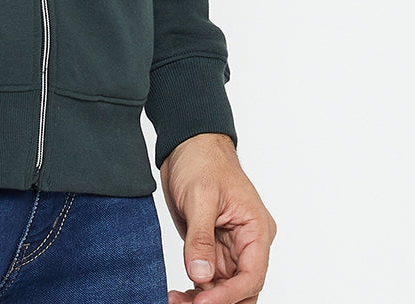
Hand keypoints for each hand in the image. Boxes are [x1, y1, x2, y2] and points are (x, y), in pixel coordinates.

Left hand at [160, 132, 276, 303]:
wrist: (187, 145)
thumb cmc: (202, 160)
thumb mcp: (200, 196)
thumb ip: (201, 237)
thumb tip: (200, 274)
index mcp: (256, 229)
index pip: (252, 275)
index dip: (228, 294)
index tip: (203, 301)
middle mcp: (248, 243)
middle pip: (241, 288)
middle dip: (216, 300)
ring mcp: (230, 248)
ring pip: (224, 288)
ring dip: (203, 298)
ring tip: (176, 300)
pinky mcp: (212, 248)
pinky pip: (210, 279)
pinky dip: (196, 289)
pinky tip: (180, 293)